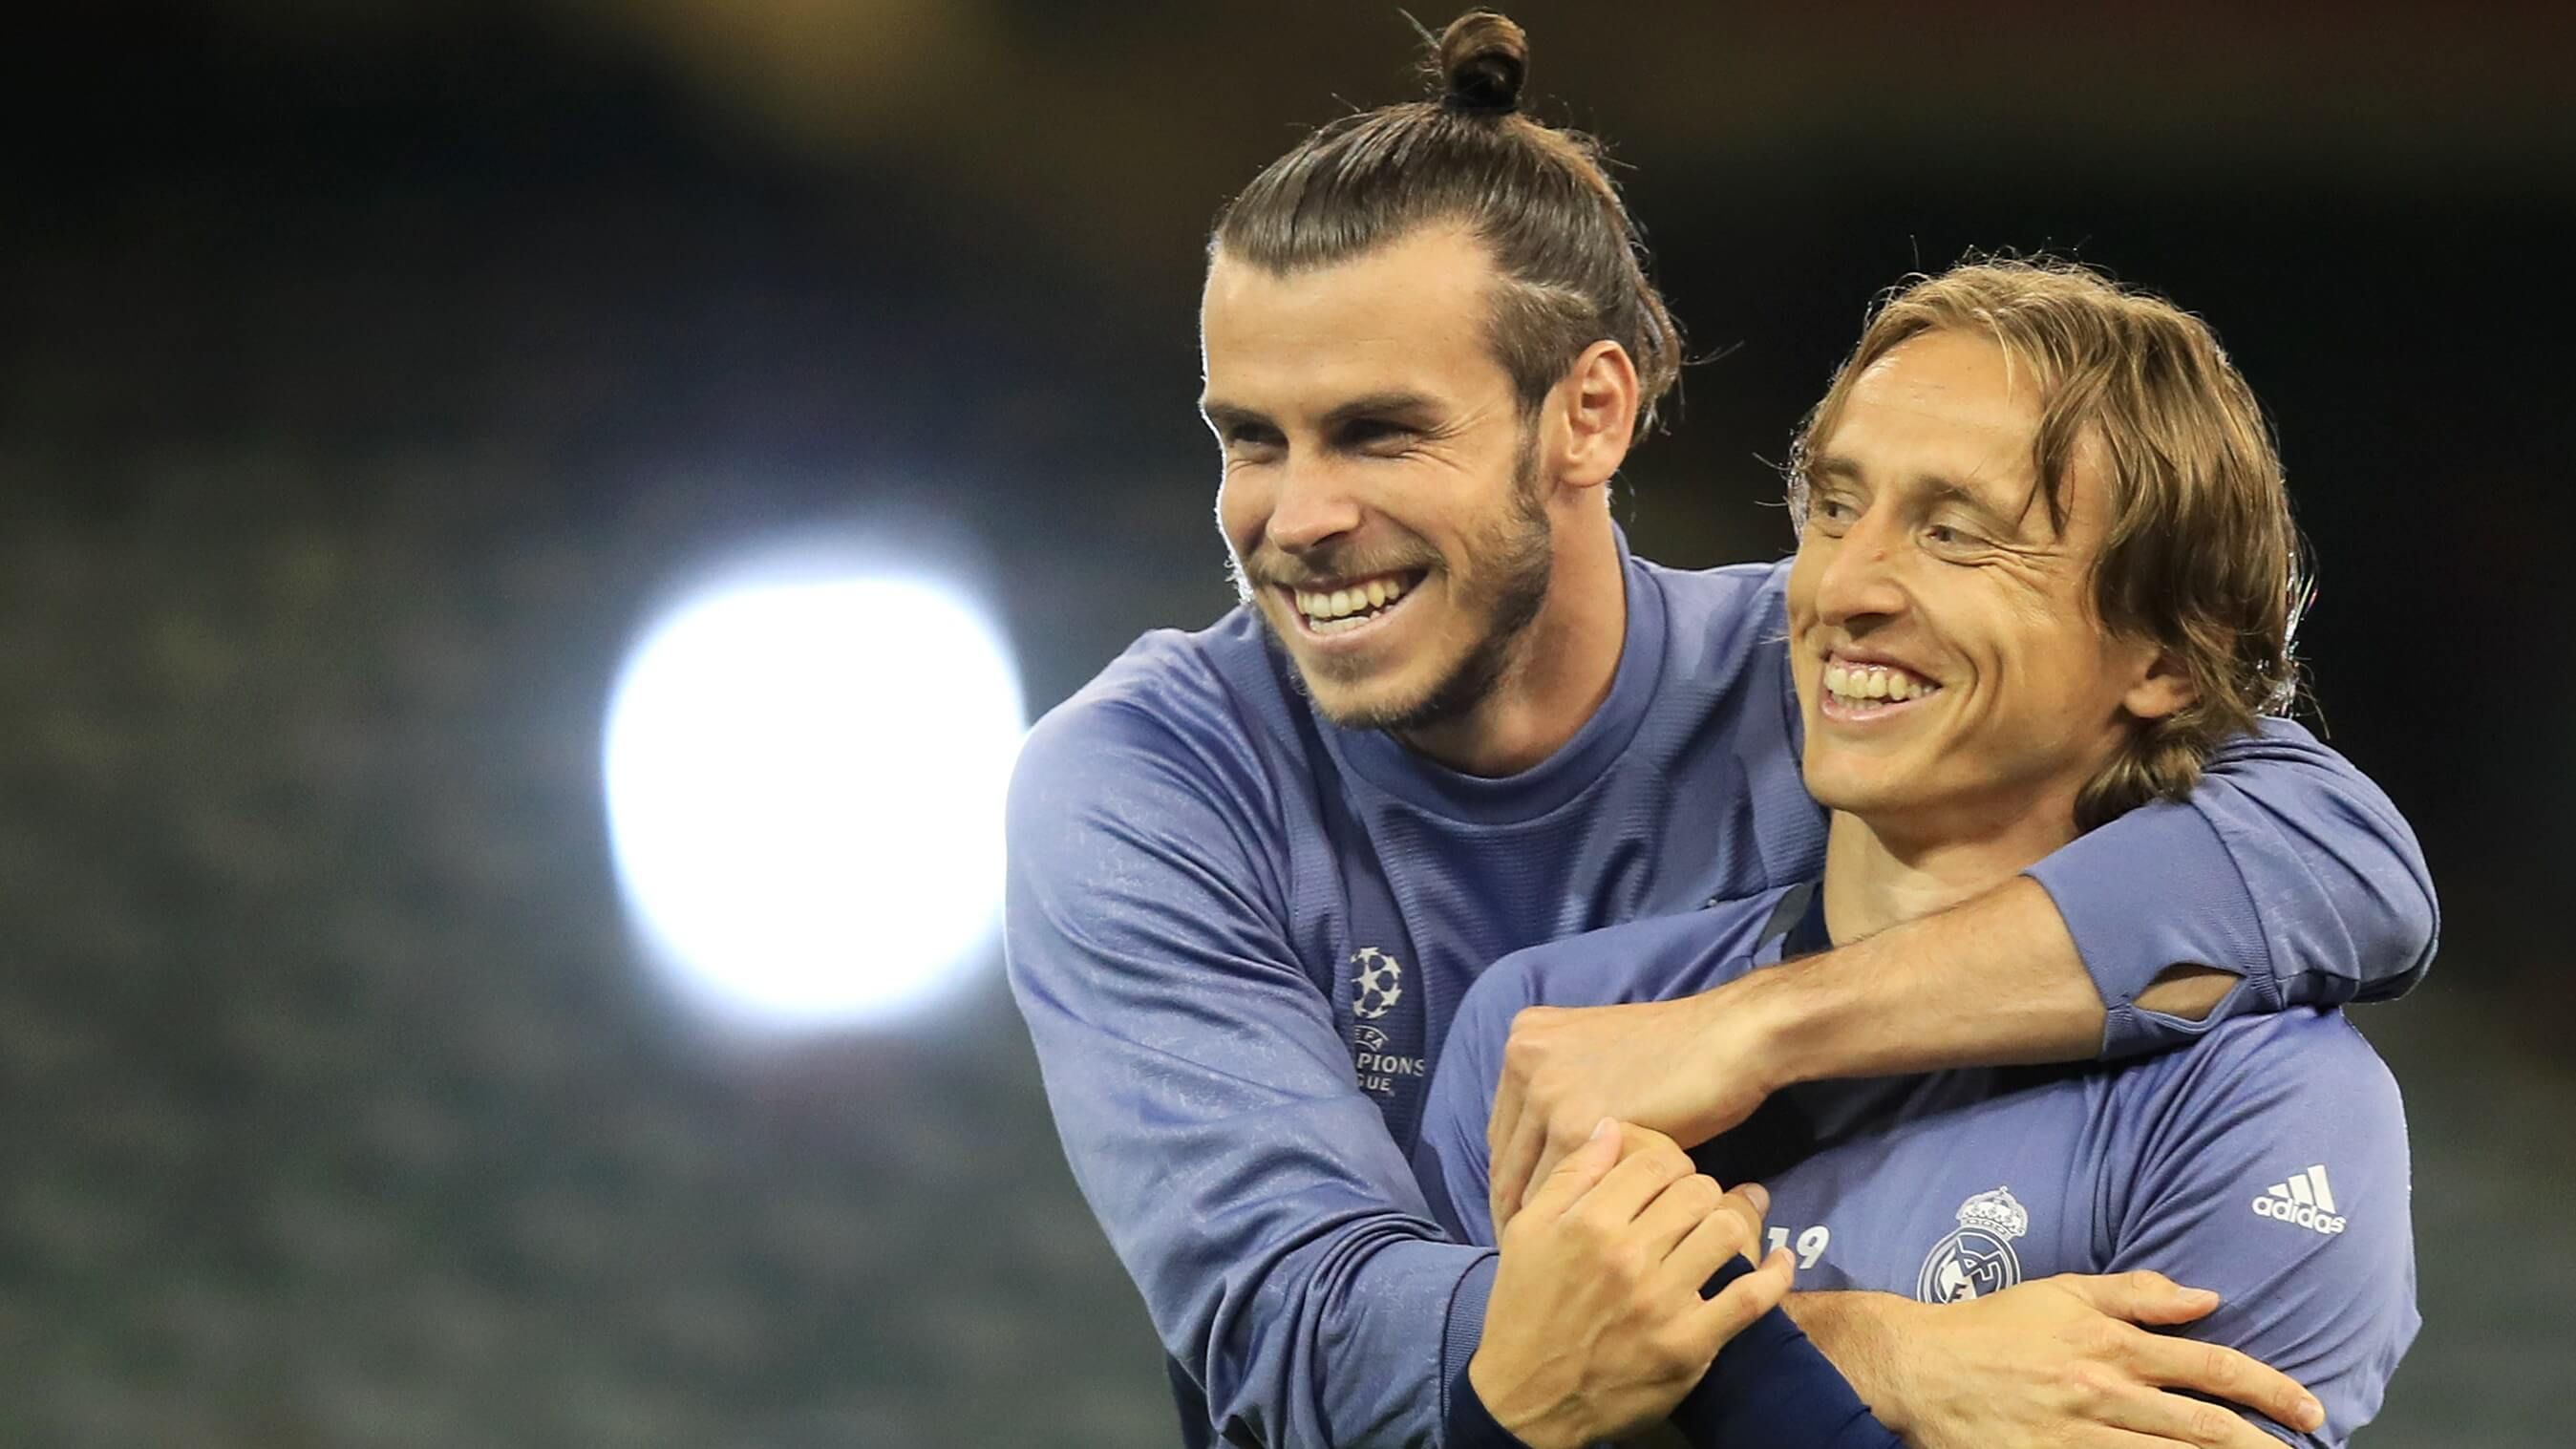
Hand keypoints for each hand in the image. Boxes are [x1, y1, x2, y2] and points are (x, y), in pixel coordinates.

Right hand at [1469, 1121, 1793, 1448]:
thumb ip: (1569, 1176)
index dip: (1670, 1161)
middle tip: (1696, 1203)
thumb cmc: (1523, 1308)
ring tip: (1731, 1224)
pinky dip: (1775, 1274)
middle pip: (1697, 1192)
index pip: (1656, 1162)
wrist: (1527, 1400)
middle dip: (1701, 1189)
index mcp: (1588, 1223)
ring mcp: (1663, 1302)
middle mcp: (1629, 1256)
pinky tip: (1779, 1261)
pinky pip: (1751, 1298)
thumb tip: (1612, 1126)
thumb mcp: (1526, 1233)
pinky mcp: (1690, 1344)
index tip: (1669, 1177)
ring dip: (1736, 1222)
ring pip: (1727, 1232)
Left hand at [1487, 989, 1780, 1231]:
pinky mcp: (1573, 1124)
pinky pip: (1557, 1191)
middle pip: (1504, 1157)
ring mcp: (1544, 1090)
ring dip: (1534, 1228)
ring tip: (1552, 1269)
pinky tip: (1576, 1255)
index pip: (1503, 1132)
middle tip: (1530, 1260)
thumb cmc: (1682, 1055)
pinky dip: (1564, 1227)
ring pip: (1521, 1179)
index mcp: (1527, 1038)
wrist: (1729, 1038)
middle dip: (1512, 1212)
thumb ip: (1569, 1093)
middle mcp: (1523, 1059)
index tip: (1521, 1223)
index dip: (1511, 1181)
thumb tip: (1550, 1153)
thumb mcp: (1603, 1063)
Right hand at [1865, 1271, 2324, 1447]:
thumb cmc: (1993, 1327)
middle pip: (2204, 1425)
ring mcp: (2082, 1436)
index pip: (2209, 1365)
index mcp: (2111, 1342)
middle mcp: (2105, 1391)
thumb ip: (2135, 1292)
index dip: (2267, 1386)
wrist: (1921, 1367)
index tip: (2308, 1407)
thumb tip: (2204, 1299)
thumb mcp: (2062, 1291)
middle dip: (2263, 1444)